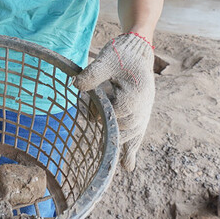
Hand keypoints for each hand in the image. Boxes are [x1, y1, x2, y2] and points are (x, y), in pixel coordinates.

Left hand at [73, 33, 154, 171]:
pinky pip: (138, 135)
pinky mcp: (141, 114)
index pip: (119, 112)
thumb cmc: (121, 54)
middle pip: (125, 127)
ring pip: (133, 136)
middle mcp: (143, 106)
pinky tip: (128, 167)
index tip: (92, 114)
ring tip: (118, 167)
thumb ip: (92, 73)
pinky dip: (132, 150)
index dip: (105, 114)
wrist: (137, 50)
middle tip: (95, 129)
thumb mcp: (105, 60)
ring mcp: (143, 112)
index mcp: (136, 93)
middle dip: (110, 130)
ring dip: (123, 149)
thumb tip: (76, 85)